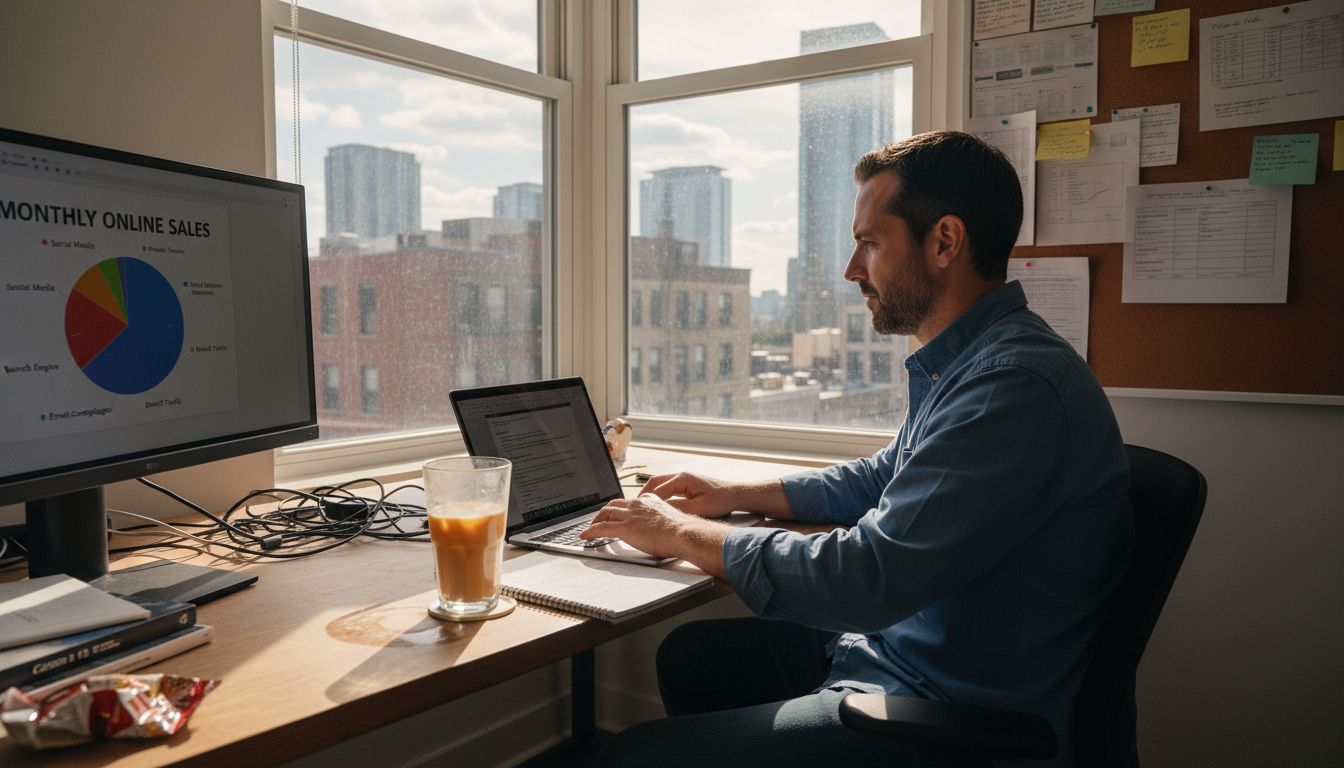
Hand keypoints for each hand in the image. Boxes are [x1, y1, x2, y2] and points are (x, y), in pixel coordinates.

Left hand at [580, 494, 728, 577]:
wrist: (685, 534)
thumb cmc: (683, 532)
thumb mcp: (671, 520)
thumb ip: (661, 521)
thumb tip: (661, 531)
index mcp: (650, 501)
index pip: (629, 502)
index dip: (619, 508)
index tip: (616, 514)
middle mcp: (638, 504)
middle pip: (613, 505)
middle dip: (604, 512)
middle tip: (598, 520)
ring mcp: (631, 515)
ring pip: (606, 513)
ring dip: (595, 521)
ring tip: (590, 528)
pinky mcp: (625, 528)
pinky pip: (602, 527)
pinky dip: (591, 531)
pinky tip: (586, 536)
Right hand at [637, 473, 740, 518]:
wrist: (735, 494)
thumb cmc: (720, 500)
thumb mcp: (699, 508)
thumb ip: (679, 510)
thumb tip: (661, 514)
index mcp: (682, 479)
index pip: (657, 491)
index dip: (646, 503)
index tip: (637, 512)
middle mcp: (680, 476)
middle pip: (654, 483)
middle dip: (642, 495)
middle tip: (632, 508)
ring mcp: (683, 479)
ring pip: (659, 485)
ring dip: (650, 495)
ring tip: (641, 508)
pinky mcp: (687, 484)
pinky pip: (667, 488)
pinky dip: (659, 496)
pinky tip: (657, 507)